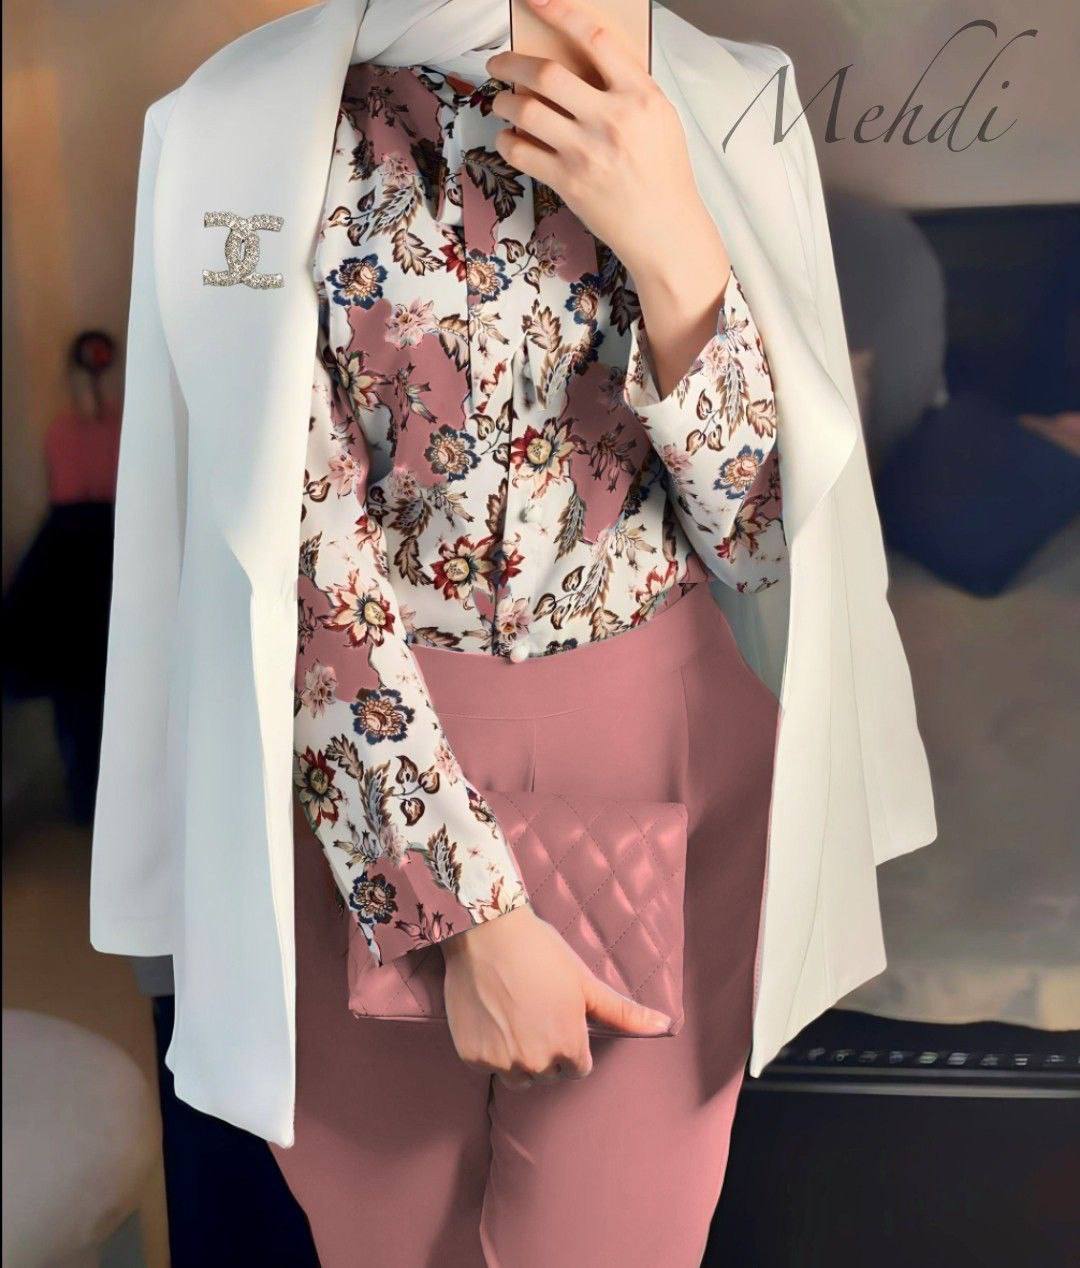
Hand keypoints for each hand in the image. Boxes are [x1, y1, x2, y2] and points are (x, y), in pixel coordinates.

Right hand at [440, 903, 670, 1089]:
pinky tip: (490, 1014)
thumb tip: (666, 1026)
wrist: (488, 933)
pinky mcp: (471, 1057)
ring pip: (517, 1075)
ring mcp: (501, 1062)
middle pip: (547, 1073)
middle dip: (545, 1049)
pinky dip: (488, 1047)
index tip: (558, 1016)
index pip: (577, 1068)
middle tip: (534, 1010)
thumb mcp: (586, 983)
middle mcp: (535, 1063)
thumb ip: (624, 1013)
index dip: (570, 1042)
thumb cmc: (542, 953)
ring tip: (513, 1016)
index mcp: (568, 1048)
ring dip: (517, 1055)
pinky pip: (486, 1064)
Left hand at [486, 0, 732, 396]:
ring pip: (526, 110)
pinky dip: (507, 141)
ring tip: (501, 102)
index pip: (594, 38)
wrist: (665, 230)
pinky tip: (511, 139)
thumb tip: (581, 60)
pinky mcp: (568, 182)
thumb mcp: (659, 117)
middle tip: (500, 64)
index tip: (537, 2)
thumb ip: (626, 86)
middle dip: (512, 62)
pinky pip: (521, 152)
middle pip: (546, 73)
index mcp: (639, 96)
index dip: (559, 12)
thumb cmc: (663, 173)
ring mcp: (587, 152)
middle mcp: (611, 119)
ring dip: (503, 102)